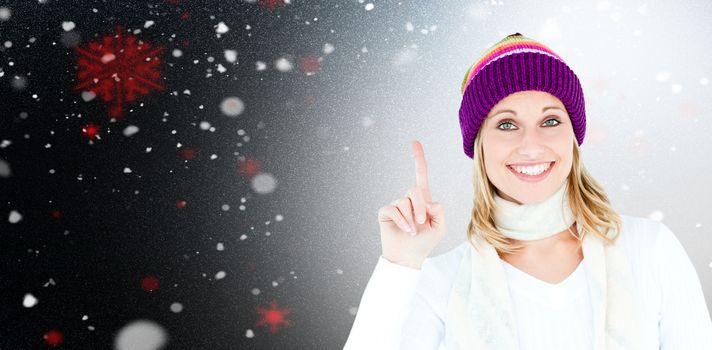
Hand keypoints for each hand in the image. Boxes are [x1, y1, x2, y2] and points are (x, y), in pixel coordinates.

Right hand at [377, 140, 447, 268]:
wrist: (408, 257)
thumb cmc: (425, 242)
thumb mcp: (440, 226)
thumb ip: (438, 210)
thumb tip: (426, 201)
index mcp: (423, 200)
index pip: (421, 176)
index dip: (418, 159)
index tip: (414, 142)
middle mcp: (408, 200)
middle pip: (415, 190)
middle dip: (420, 206)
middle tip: (422, 222)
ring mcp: (396, 205)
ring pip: (405, 202)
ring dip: (411, 219)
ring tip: (412, 231)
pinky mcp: (385, 212)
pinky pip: (394, 209)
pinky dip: (402, 221)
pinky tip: (406, 231)